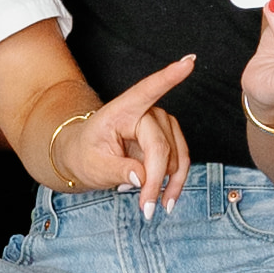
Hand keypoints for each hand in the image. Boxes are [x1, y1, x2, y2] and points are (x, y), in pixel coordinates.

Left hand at [46, 55, 193, 212]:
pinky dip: (174, 183)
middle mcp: (146, 112)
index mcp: (122, 110)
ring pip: (175, 157)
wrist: (84, 156)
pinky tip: (165, 200)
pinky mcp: (169, 139)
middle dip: (155, 180)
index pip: (147, 90)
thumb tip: (142, 177)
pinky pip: (180, 163)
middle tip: (147, 210)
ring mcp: (161, 124)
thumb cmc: (85, 155)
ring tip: (151, 205)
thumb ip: (117, 170)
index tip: (189, 62)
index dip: (169, 77)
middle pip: (160, 146)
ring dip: (166, 184)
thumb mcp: (92, 166)